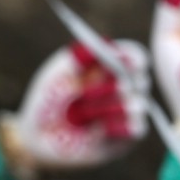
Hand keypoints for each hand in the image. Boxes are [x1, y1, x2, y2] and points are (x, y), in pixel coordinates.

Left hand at [0, 39, 150, 174]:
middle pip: (141, 79)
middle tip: (87, 92)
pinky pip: (136, 128)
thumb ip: (81, 57)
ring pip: (137, 104)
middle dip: (114, 84)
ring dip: (105, 108)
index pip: (135, 56)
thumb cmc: (48, 98)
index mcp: (110, 66)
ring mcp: (128, 112)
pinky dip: (113, 126)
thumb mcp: (59, 73)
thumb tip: (107, 42)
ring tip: (82, 114)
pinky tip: (96, 129)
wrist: (38, 134)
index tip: (122, 62)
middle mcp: (124, 87)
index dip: (133, 58)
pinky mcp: (127, 137)